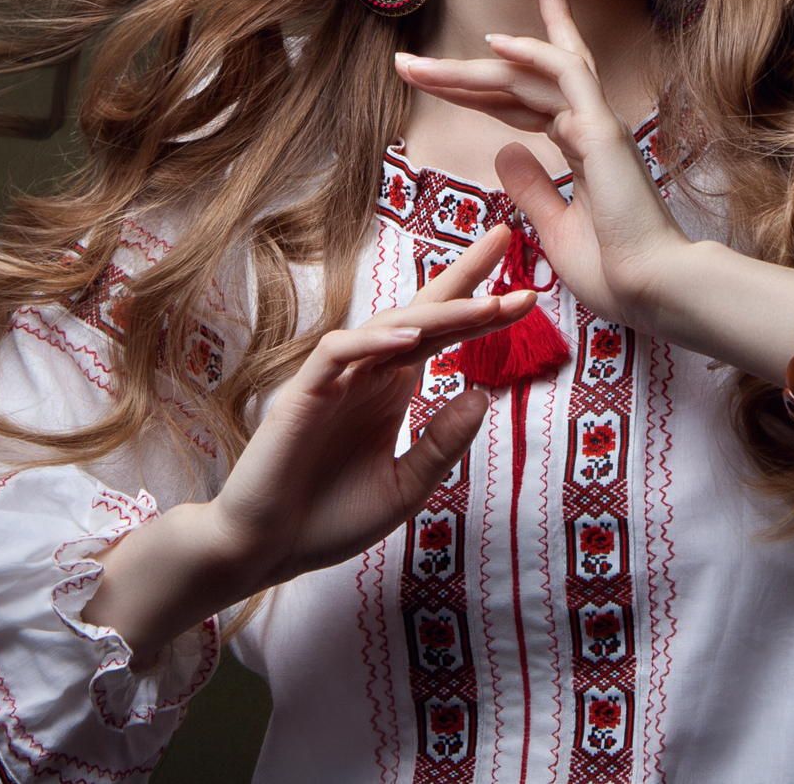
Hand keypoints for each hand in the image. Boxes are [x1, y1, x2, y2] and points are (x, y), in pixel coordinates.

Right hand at [201, 222, 530, 591]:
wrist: (265, 551)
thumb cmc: (330, 520)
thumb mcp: (405, 487)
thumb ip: (442, 444)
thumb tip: (483, 395)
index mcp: (391, 388)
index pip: (442, 334)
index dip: (482, 312)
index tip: (528, 295)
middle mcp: (367, 373)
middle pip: (421, 313)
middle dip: (465, 279)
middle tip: (507, 242)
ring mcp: (335, 380)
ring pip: (388, 326)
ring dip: (439, 312)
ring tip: (487, 304)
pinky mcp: (302, 394)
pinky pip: (338, 352)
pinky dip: (373, 341)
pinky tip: (411, 338)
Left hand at [392, 0, 691, 326]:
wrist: (655, 290)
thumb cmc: (616, 269)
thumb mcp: (556, 228)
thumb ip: (532, 188)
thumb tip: (505, 153)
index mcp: (582, 147)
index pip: (526, 100)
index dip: (485, 84)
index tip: (443, 71)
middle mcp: (589, 126)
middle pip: (518, 82)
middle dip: (461, 71)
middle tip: (407, 63)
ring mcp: (597, 124)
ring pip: (529, 76)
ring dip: (471, 66)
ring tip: (417, 65)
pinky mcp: (603, 131)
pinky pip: (566, 76)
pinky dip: (533, 54)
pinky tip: (493, 44)